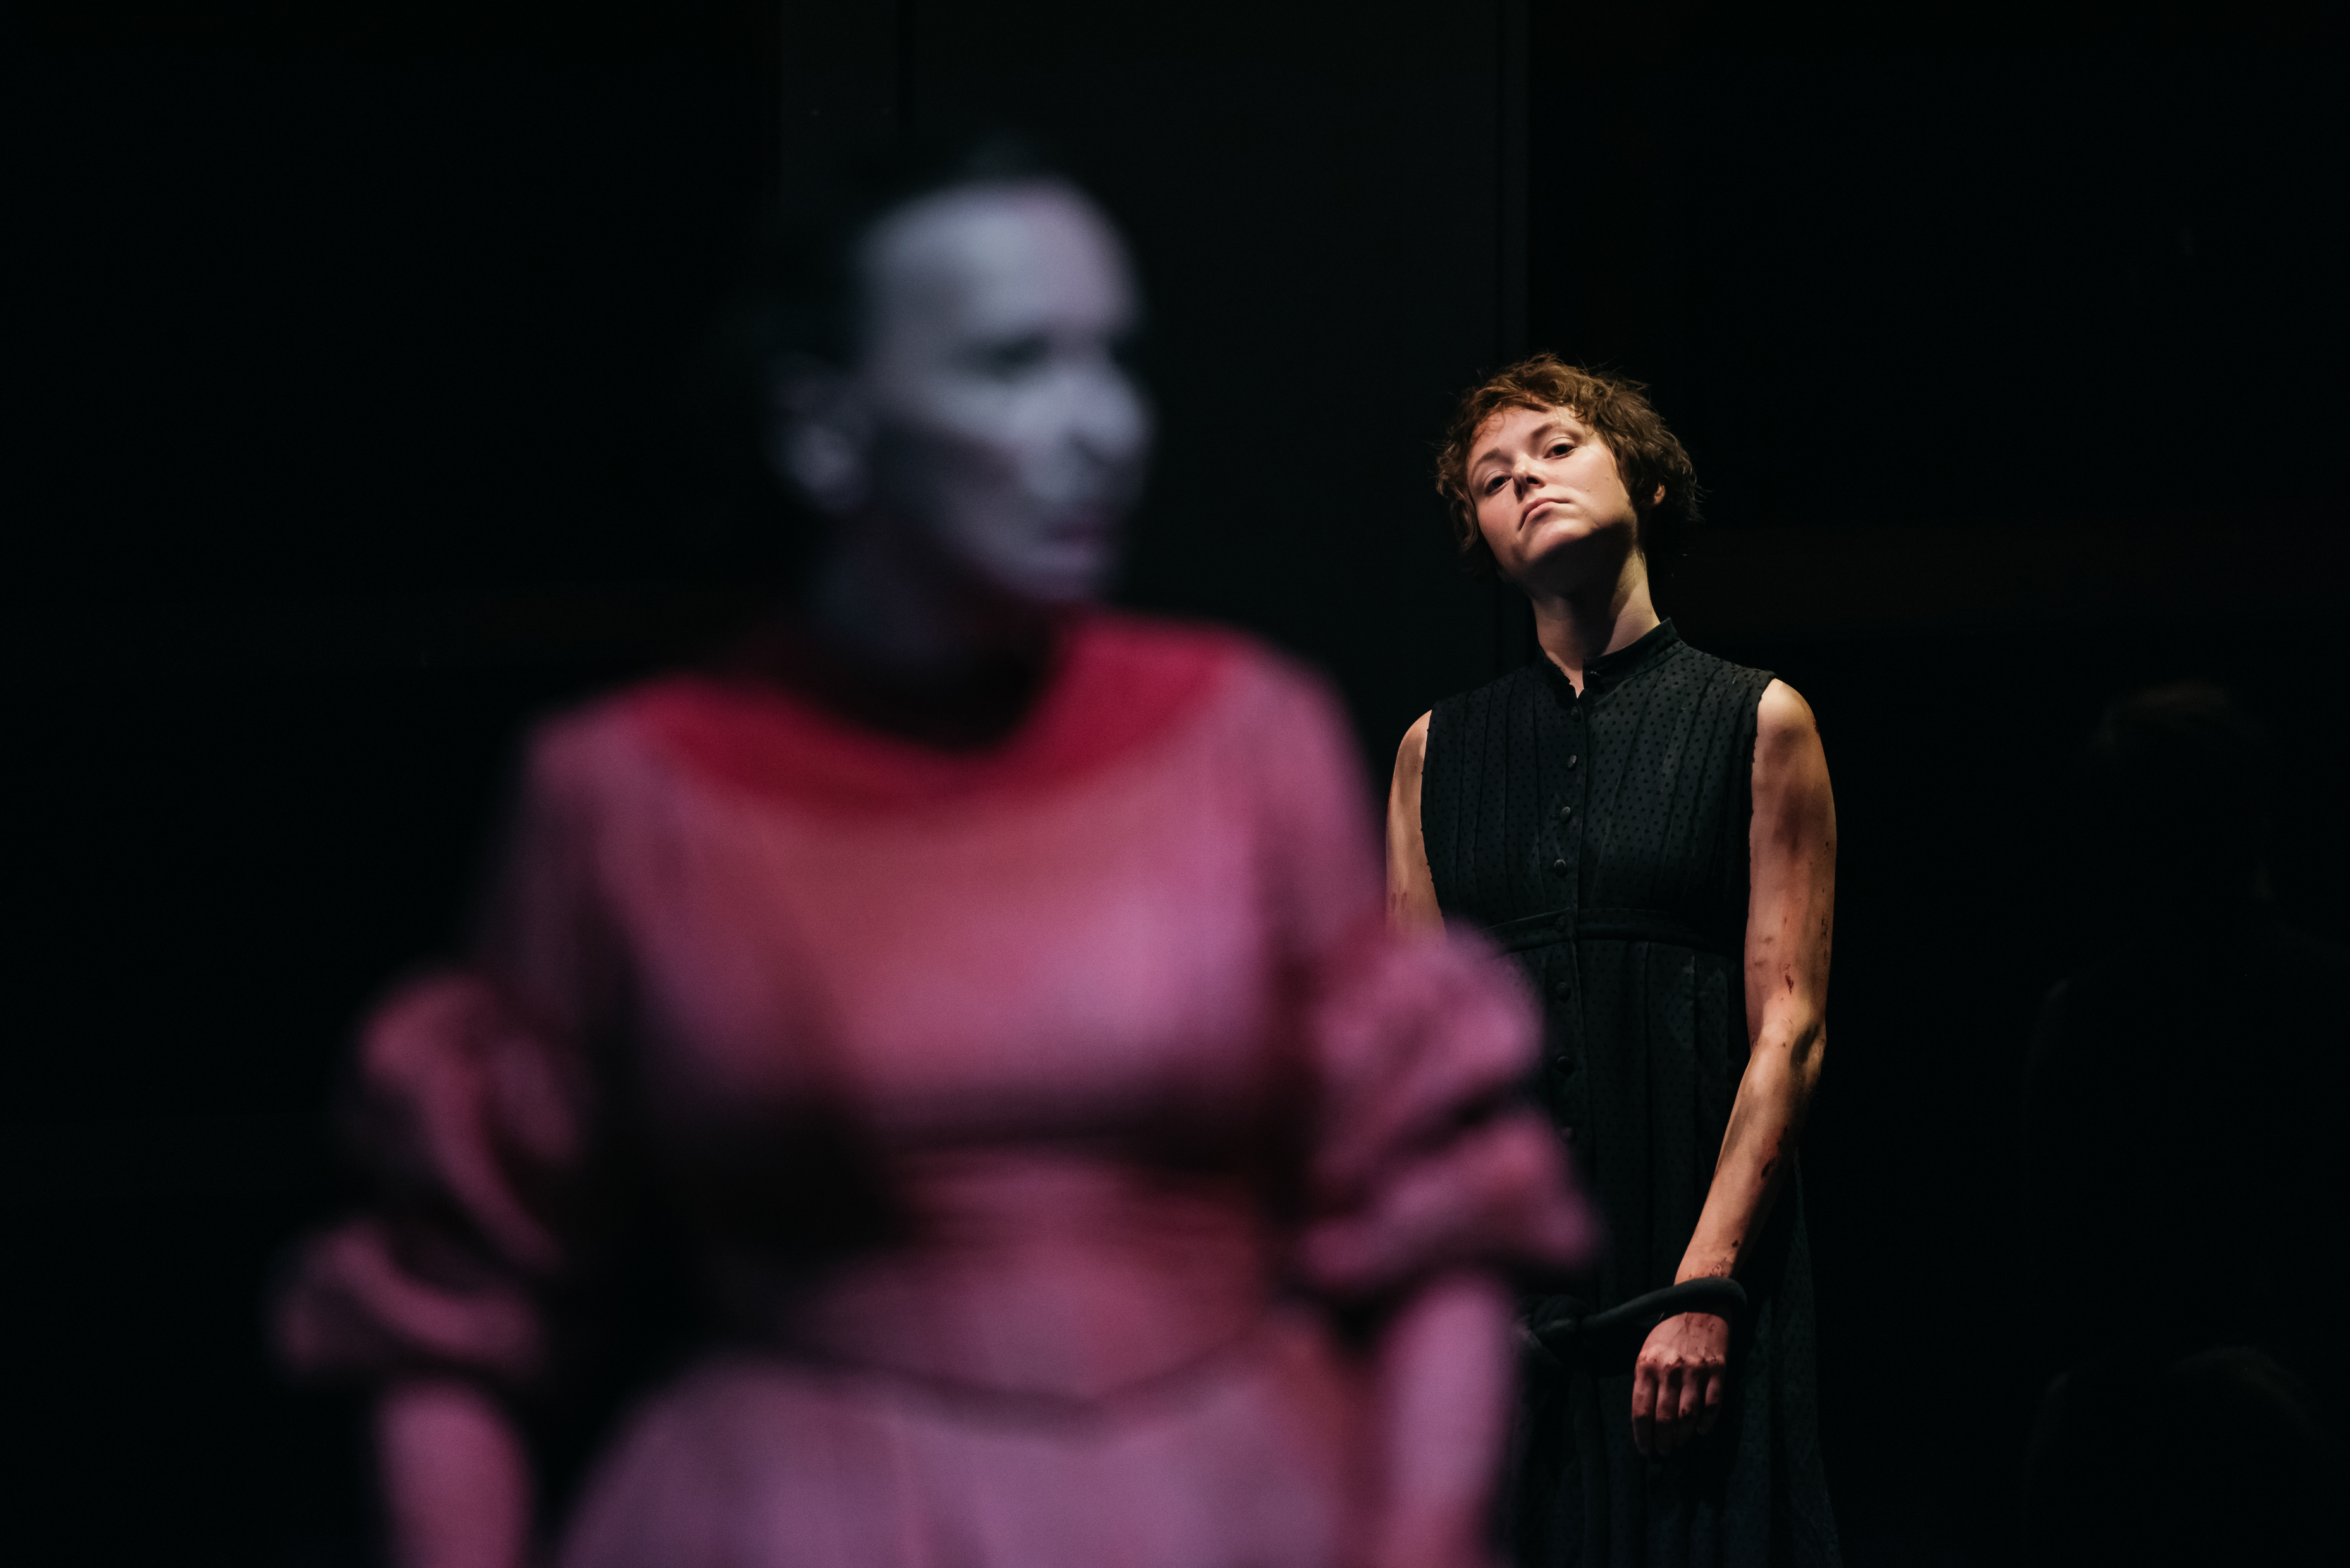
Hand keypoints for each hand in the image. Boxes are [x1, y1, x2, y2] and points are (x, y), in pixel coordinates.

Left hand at [1630, 1309, 1728, 1456]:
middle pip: (1665, 1419)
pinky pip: (1712, 1405)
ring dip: (1682, 1437)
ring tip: (1678, 1445)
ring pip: (1688, 1416)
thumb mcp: (1646, 1351)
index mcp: (1646, 1365)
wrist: (1699, 1305)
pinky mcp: (1717, 1371)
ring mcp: (1695, 1371)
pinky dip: (1706, 1423)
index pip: (1641, 1411)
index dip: (1643, 1436)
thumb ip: (1644, 1381)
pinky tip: (1700, 1431)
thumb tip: (1645, 1418)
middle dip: (1663, 1442)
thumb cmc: (1668, 1333)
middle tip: (1663, 1452)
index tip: (1645, 1450)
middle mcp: (1670, 1370)